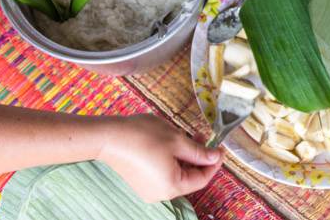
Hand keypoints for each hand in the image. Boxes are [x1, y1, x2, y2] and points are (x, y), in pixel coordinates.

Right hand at [98, 114, 222, 202]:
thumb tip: (215, 157)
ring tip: (186, 135)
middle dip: (198, 157)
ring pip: (177, 174)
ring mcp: (149, 189)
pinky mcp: (141, 182)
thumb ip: (199, 151)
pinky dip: (172, 160)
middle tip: (202, 136)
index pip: (202, 178)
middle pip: (189, 177)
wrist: (109, 136)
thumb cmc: (143, 136)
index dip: (213, 162)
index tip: (219, 147)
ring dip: (185, 156)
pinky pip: (164, 173)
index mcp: (172, 186)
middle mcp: (161, 194)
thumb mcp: (177, 140)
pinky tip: (171, 143)